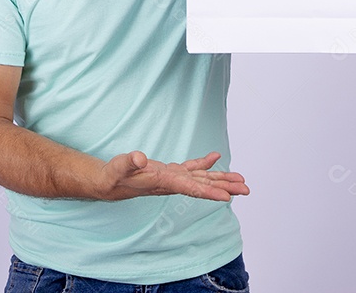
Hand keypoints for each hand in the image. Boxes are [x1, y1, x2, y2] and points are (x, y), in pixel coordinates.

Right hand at [99, 151, 249, 201]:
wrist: (109, 183)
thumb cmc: (114, 176)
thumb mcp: (119, 167)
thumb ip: (129, 162)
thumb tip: (140, 157)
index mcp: (164, 182)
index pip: (191, 189)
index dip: (210, 192)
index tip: (228, 197)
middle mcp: (172, 182)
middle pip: (203, 186)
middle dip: (225, 187)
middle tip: (246, 189)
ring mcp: (172, 177)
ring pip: (201, 179)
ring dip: (221, 178)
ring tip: (241, 179)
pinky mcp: (169, 171)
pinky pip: (191, 168)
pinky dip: (204, 163)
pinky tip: (216, 157)